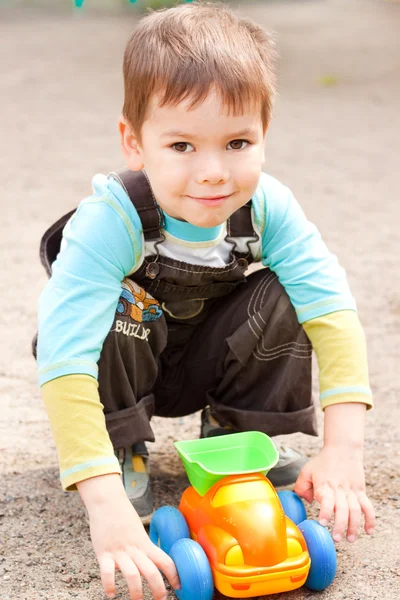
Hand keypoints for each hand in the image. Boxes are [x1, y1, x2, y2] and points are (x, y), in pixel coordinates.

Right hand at [78, 474, 179, 598]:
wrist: (107, 502)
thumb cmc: (123, 516)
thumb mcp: (138, 531)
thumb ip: (143, 546)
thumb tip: (152, 560)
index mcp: (145, 543)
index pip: (165, 560)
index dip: (174, 575)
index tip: (179, 586)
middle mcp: (135, 549)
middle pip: (151, 572)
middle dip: (158, 589)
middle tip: (161, 599)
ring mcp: (119, 551)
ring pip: (132, 575)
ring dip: (136, 591)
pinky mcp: (103, 552)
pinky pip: (107, 572)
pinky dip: (109, 585)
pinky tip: (111, 594)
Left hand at [294, 445, 374, 542]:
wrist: (342, 449)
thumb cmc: (322, 461)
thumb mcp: (306, 471)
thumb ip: (301, 487)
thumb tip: (308, 502)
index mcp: (325, 485)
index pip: (326, 500)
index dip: (325, 512)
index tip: (322, 522)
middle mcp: (339, 489)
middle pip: (342, 509)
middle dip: (340, 525)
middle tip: (337, 538)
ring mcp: (351, 491)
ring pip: (355, 510)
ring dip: (354, 526)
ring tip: (350, 539)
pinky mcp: (361, 491)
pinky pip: (367, 506)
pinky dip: (370, 519)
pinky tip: (368, 531)